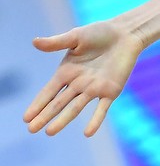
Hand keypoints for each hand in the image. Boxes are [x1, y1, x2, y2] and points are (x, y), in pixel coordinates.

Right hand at [23, 21, 145, 136]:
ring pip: (76, 108)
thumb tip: (34, 41)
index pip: (48, 92)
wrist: (126, 33)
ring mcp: (94, 89)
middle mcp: (78, 84)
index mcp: (66, 72)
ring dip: (63, 120)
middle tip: (32, 129)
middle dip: (45, 116)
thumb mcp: (76, 37)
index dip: (38, 104)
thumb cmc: (100, 33)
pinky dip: (95, 120)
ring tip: (50, 132)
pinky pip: (102, 108)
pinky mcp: (111, 91)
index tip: (26, 118)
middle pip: (59, 103)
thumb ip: (56, 43)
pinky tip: (88, 133)